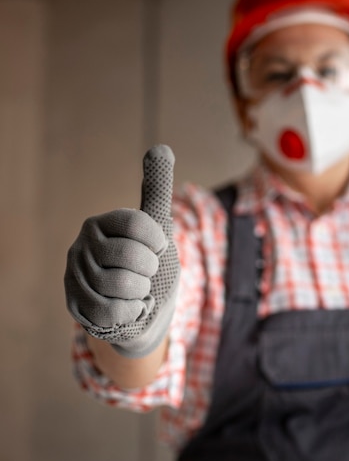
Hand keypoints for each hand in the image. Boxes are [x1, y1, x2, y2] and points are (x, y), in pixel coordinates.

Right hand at [64, 144, 179, 357]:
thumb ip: (157, 191)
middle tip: (145, 273)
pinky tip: (127, 308)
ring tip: (136, 290)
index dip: (157, 243)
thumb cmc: (149, 266)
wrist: (138, 311)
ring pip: (122, 286)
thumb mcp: (158, 228)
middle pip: (133, 257)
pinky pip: (113, 311)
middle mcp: (83, 243)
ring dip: (140, 293)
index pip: (139, 224)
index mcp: (104, 221)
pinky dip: (130, 313)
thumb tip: (161, 147)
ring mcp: (75, 274)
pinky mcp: (75, 303)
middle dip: (150, 271)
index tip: (157, 249)